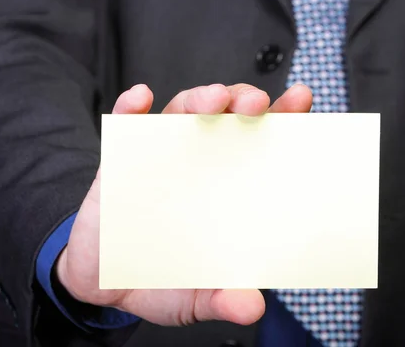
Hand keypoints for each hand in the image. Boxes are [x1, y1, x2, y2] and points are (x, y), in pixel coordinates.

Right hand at [56, 83, 312, 325]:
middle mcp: (201, 161)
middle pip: (228, 115)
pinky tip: (140, 99)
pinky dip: (132, 107)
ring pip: (184, 110)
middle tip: (257, 105)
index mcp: (229, 185)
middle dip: (245, 100)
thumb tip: (249, 306)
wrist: (104, 282)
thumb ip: (222, 298)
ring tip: (215, 101)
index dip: (284, 118)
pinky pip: (125, 123)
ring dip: (200, 98)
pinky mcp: (121, 159)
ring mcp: (161, 155)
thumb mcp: (196, 295)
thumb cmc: (160, 279)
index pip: (263, 142)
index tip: (301, 100)